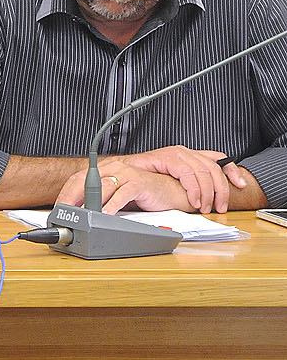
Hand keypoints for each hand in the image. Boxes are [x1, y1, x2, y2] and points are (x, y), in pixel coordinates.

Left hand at [56, 159, 192, 213]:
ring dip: (90, 204)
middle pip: (84, 181)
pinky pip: (122, 194)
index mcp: (104, 171)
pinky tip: (106, 215)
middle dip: (72, 199)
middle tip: (65, 215)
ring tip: (82, 217)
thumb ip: (98, 201)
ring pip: (102, 187)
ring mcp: (126, 174)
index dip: (65, 195)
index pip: (77, 180)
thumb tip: (77, 216)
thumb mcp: (114, 198)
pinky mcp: (139, 183)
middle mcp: (113, 168)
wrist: (169, 192)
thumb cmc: (141, 195)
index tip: (58, 210)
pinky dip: (112, 206)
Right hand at [117, 145, 246, 213]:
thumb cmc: (142, 179)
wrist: (119, 172)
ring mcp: (177, 152)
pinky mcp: (168, 157)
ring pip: (204, 171)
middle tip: (218, 207)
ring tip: (204, 207)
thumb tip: (206, 198)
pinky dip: (194, 189)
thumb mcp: (171, 184)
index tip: (241, 185)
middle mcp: (185, 152)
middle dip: (221, 190)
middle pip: (214, 168)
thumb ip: (187, 186)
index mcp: (189, 156)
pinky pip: (189, 173)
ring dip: (208, 193)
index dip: (232, 172)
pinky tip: (192, 201)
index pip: (219, 159)